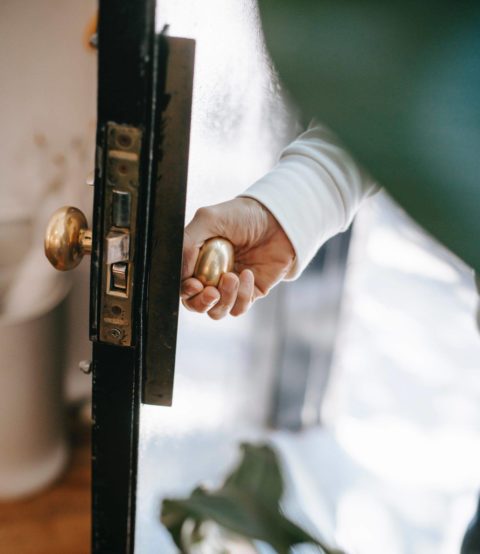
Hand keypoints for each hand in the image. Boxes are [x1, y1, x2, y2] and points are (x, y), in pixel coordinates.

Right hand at [181, 197, 294, 318]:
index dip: (185, 291)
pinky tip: (248, 273)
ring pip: (216, 311)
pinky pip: (239, 308)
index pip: (182, 285)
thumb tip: (181, 272)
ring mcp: (230, 287)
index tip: (195, 284)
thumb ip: (188, 242)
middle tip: (211, 291)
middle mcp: (210, 276)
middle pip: (195, 304)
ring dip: (223, 299)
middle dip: (200, 303)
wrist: (278, 220)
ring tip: (232, 277)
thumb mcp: (209, 219)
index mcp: (196, 260)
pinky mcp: (249, 293)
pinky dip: (242, 295)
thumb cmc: (242, 215)